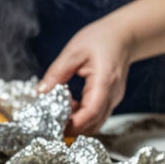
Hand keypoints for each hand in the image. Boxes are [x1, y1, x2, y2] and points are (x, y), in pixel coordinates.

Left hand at [37, 13, 133, 135]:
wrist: (124, 36)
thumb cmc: (101, 39)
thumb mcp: (73, 52)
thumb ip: (56, 73)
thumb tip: (41, 92)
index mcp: (105, 81)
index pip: (91, 112)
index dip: (73, 124)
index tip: (55, 125)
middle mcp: (112, 94)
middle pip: (94, 123)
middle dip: (73, 127)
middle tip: (51, 121)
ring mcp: (114, 99)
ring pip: (96, 122)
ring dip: (77, 123)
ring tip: (60, 111)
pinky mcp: (111, 99)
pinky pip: (97, 115)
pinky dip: (82, 116)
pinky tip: (70, 104)